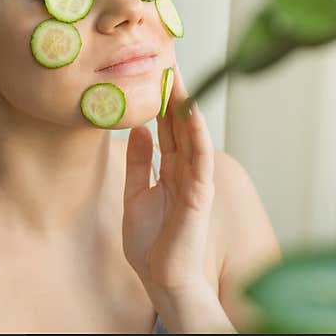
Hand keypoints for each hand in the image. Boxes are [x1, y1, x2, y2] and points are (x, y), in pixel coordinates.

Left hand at [122, 61, 215, 298]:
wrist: (163, 278)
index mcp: (170, 169)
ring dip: (185, 105)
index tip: (153, 69)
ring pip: (191, 134)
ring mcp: (195, 180)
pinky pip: (199, 158)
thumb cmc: (151, 242)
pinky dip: (197, 134)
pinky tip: (191, 113)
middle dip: (173, 92)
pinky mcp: (199, 194)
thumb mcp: (135, 194)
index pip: (166, 126)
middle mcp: (185, 170)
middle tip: (166, 56)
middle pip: (179, 123)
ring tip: (176, 75)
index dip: (159, 99)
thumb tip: (136, 128)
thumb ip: (138, 162)